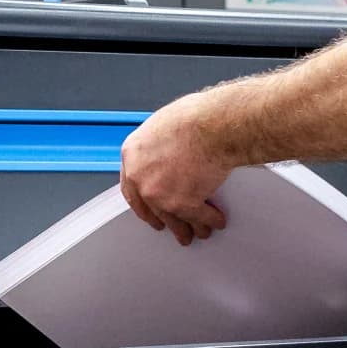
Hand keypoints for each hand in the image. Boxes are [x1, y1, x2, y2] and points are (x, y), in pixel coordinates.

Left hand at [119, 96, 233, 246]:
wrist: (212, 126)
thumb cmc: (193, 117)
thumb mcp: (163, 125)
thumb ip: (158, 146)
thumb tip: (167, 154)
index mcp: (132, 155)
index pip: (131, 188)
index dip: (142, 203)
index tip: (149, 210)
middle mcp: (141, 179)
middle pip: (152, 209)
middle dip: (165, 221)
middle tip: (173, 226)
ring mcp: (161, 195)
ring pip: (174, 219)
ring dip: (188, 228)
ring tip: (198, 230)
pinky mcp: (185, 204)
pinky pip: (199, 217)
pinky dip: (209, 221)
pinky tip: (215, 221)